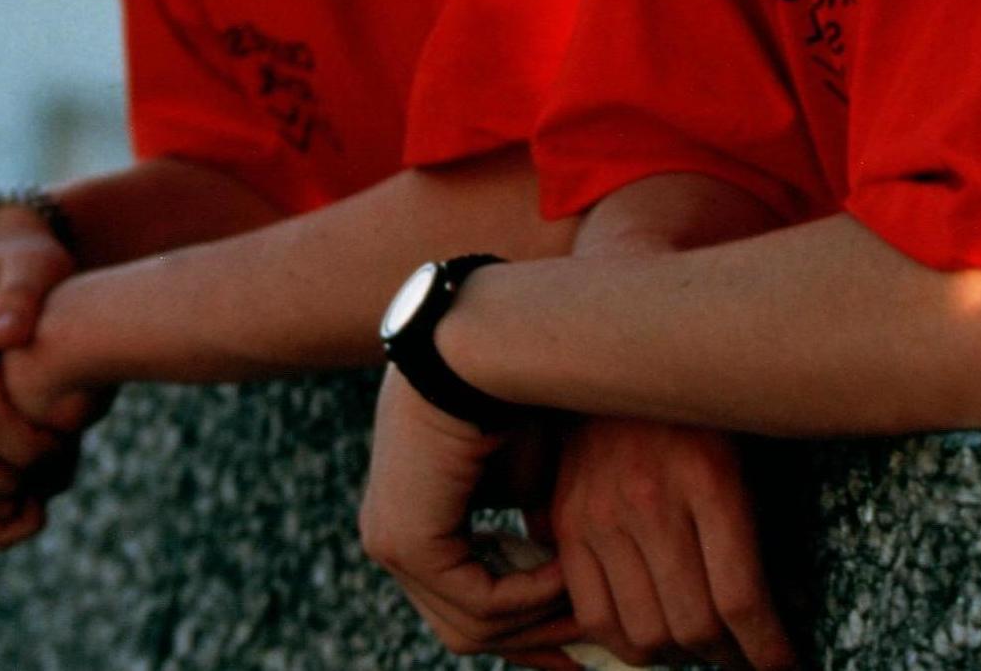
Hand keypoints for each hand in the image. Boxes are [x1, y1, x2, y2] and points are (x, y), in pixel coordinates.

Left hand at [358, 371, 589, 667]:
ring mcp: (391, 543)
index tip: (574, 647)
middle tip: (587, 655)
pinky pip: (477, 600)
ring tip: (589, 596)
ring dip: (539, 617)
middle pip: (464, 626)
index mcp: (414, 520)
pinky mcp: (408, 540)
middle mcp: (392, 538)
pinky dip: (530, 595)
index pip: (461, 602)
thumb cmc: (517, 390)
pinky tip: (567, 570)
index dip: (521, 631)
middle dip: (532, 643)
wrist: (486, 341)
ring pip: (470, 625)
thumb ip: (538, 527)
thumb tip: (567, 578)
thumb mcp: (531, 475)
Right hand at [549, 417, 795, 670]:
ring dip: (680, 655)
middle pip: (693, 625)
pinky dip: (626, 643)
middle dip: (729, 656)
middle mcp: (651, 502)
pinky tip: (654, 635)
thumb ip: (755, 526)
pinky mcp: (565, 524)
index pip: (741, 598)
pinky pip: (593, 615)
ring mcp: (601, 516)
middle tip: (746, 654)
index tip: (784, 667)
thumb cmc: (704, 406)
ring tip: (703, 645)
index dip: (768, 649)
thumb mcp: (748, 450)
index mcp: (710, 480)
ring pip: (643, 632)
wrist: (625, 357)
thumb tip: (775, 609)